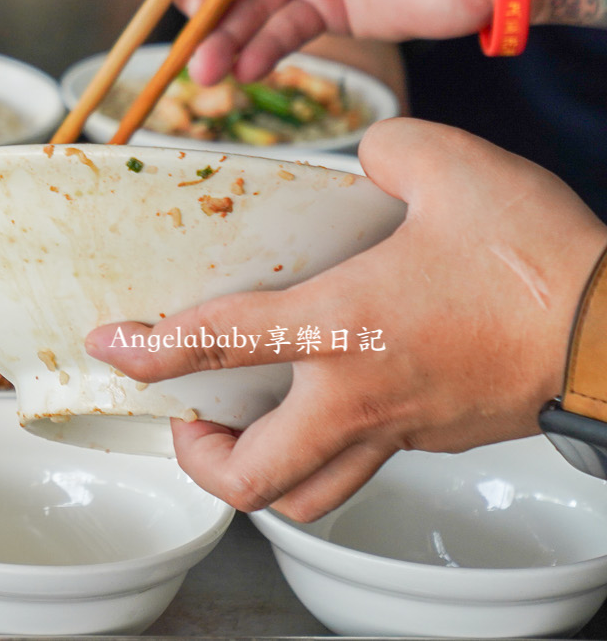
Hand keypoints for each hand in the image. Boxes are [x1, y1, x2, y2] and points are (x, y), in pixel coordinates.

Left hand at [88, 119, 605, 519]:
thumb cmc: (538, 256)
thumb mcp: (447, 166)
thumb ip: (385, 152)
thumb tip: (366, 163)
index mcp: (342, 327)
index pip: (216, 345)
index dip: (148, 351)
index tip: (110, 347)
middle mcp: (360, 396)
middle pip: (253, 479)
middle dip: (199, 461)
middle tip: (186, 417)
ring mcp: (403, 429)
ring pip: (311, 495)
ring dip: (260, 473)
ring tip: (240, 426)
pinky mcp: (440, 437)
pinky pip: (364, 463)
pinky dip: (324, 445)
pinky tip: (326, 393)